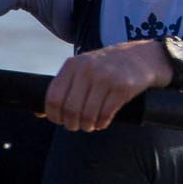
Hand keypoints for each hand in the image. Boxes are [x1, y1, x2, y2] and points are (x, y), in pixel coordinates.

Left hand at [43, 41, 174, 131]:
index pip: (54, 97)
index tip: (59, 121)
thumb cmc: (108, 67)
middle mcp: (88, 69)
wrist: (143, 57)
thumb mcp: (83, 69)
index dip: (54, 115)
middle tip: (76, 126)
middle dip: (71, 123)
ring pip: (88, 114)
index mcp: (73, 65)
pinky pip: (106, 113)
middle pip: (70, 108)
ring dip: (87, 125)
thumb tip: (39, 113)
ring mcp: (106, 77)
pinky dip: (102, 123)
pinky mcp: (123, 87)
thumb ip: (64, 87)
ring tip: (90, 125)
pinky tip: (103, 122)